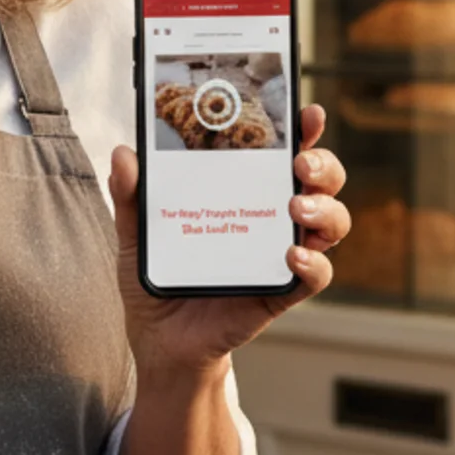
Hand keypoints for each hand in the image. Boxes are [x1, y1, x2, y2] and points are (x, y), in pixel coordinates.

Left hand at [110, 105, 343, 379]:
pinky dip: (313, 264)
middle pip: (322, 181)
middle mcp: (272, 217)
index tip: (307, 113)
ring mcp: (282, 253)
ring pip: (331, 222)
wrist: (160, 341)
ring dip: (324, 209)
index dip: (304, 129)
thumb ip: (130, 197)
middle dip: (323, 165)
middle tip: (300, 165)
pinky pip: (316, 275)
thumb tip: (123, 154)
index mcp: (245, 190)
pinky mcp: (281, 292)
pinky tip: (290, 257)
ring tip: (294, 209)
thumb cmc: (157, 278)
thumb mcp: (135, 235)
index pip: (284, 151)